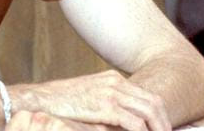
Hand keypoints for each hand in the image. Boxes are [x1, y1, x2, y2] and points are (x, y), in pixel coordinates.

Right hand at [12, 70, 169, 130]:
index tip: (163, 130)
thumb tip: (130, 124)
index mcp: (112, 78)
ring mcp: (110, 93)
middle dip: (164, 124)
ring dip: (158, 129)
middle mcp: (114, 82)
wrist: (39, 100)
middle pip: (154, 103)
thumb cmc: (61, 103)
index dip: (160, 116)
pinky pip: (135, 123)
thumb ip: (111, 105)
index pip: (148, 97)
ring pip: (149, 112)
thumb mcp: (90, 98)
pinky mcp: (104, 106)